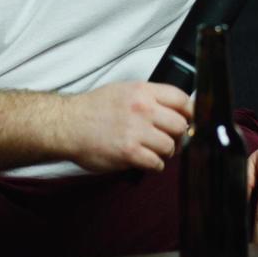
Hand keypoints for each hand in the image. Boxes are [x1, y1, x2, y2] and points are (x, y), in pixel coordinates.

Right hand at [63, 82, 192, 172]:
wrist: (67, 124)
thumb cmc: (93, 109)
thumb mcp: (123, 91)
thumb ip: (149, 98)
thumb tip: (175, 110)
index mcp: (142, 91)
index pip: (182, 99)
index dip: (190, 112)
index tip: (189, 120)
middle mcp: (142, 109)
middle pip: (180, 125)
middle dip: (178, 136)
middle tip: (170, 140)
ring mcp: (136, 131)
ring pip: (170, 146)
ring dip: (165, 152)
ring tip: (153, 151)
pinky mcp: (129, 152)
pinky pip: (156, 163)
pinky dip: (154, 165)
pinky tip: (145, 160)